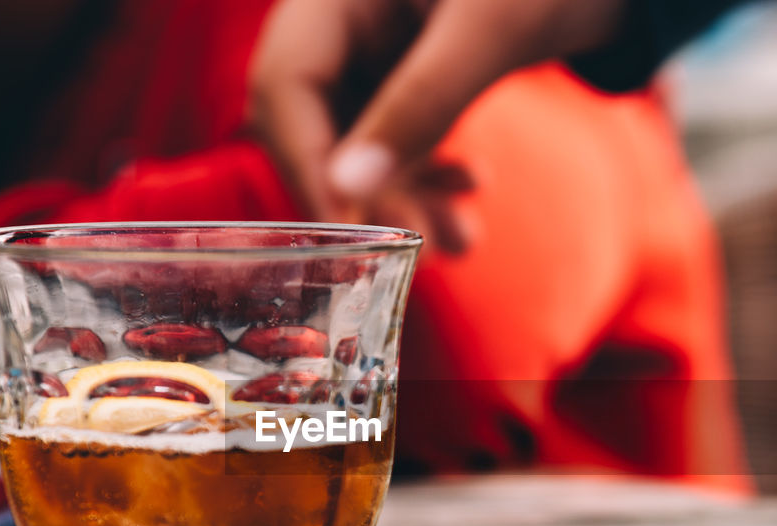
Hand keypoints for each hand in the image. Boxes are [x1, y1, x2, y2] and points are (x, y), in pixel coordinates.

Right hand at [248, 0, 624, 251]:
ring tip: (458, 243)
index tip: (347, 233)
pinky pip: (396, 135)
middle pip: (312, 120)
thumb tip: (349, 192)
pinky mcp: (408, 69)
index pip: (285, 84)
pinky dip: (426, 176)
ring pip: (357, 139)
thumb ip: (422, 103)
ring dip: (402, 199)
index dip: (307, 163)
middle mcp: (343, 14)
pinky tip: (468, 194)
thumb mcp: (491, 30)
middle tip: (409, 251)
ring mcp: (374, 43)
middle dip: (362, 193)